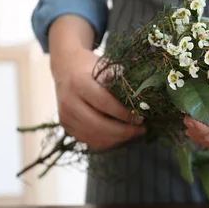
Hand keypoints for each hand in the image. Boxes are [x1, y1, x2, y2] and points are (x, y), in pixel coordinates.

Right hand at [49, 15, 144, 148]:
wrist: (66, 67)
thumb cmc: (91, 67)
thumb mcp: (105, 68)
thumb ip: (120, 83)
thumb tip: (144, 101)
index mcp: (80, 83)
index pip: (104, 103)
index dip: (124, 114)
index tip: (141, 118)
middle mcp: (69, 100)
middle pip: (97, 124)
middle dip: (122, 131)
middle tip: (140, 130)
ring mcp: (65, 114)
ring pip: (92, 135)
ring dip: (115, 138)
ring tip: (132, 133)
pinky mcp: (64, 124)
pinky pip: (86, 139)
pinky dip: (104, 141)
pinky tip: (118, 136)